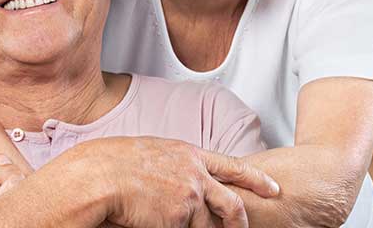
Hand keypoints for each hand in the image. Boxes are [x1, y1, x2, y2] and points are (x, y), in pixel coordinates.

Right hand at [70, 137, 279, 227]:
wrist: (99, 177)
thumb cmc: (113, 163)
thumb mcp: (152, 153)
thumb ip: (175, 165)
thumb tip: (184, 181)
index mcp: (188, 153)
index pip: (233, 165)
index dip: (256, 178)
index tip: (273, 188)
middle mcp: (194, 174)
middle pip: (232, 203)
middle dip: (239, 222)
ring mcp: (189, 197)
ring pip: (205, 224)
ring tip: (169, 221)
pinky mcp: (178, 219)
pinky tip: (153, 222)